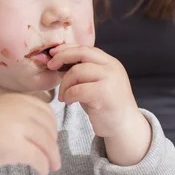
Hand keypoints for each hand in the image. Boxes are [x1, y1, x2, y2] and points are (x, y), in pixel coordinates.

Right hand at [0, 93, 60, 174]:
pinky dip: (43, 165)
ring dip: (52, 156)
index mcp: (17, 100)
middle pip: (48, 128)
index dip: (52, 126)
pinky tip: (42, 170)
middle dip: (54, 144)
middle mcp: (20, 110)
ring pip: (46, 143)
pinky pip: (38, 157)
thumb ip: (17, 113)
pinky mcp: (15, 147)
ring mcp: (18, 128)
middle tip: (54, 155)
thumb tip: (36, 129)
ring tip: (52, 165)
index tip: (52, 137)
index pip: (46, 111)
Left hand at [47, 44, 151, 165]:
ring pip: (77, 71)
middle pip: (81, 53)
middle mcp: (112, 67)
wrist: (124, 126)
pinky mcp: (104, 95)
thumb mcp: (94, 83)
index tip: (52, 54)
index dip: (67, 48)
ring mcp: (110, 80)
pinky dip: (68, 95)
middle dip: (62, 57)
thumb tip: (55, 61)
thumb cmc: (104, 104)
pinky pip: (77, 90)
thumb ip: (80, 71)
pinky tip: (69, 102)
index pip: (85, 48)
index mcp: (110, 62)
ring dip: (64, 84)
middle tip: (50, 66)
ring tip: (63, 96)